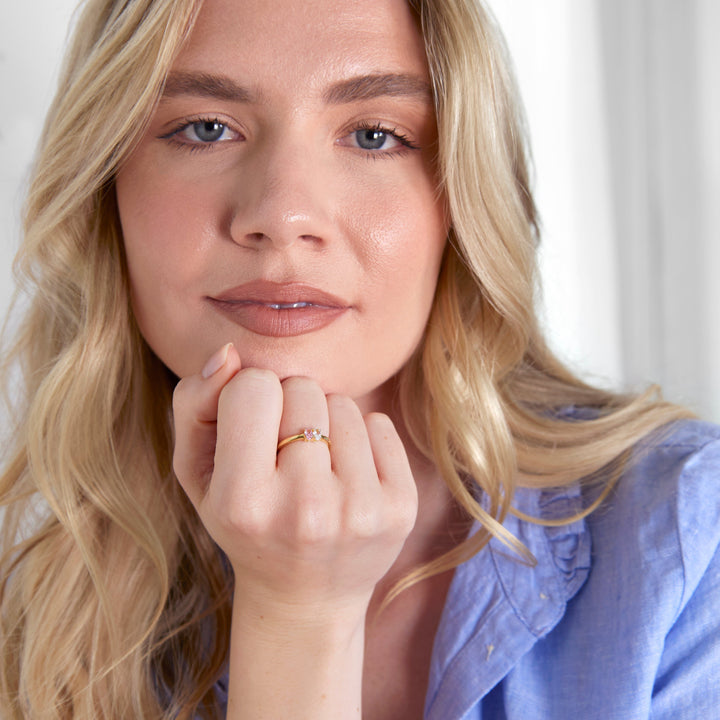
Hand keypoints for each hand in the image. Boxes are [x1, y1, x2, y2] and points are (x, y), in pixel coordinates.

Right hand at [172, 343, 418, 620]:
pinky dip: (360, 438)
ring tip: (314, 468)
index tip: (250, 430)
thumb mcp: (196, 474)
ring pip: (343, 403)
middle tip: (283, 454)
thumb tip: (229, 353)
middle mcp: (305, 509)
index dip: (248, 397)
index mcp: (244, 502)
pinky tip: (346, 477)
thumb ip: (194, 405)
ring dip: (326, 423)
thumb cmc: (244, 524)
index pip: (254, 385)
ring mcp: (359, 510)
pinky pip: (379, 422)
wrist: (305, 597)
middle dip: (289, 408)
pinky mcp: (400, 508)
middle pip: (303, 388)